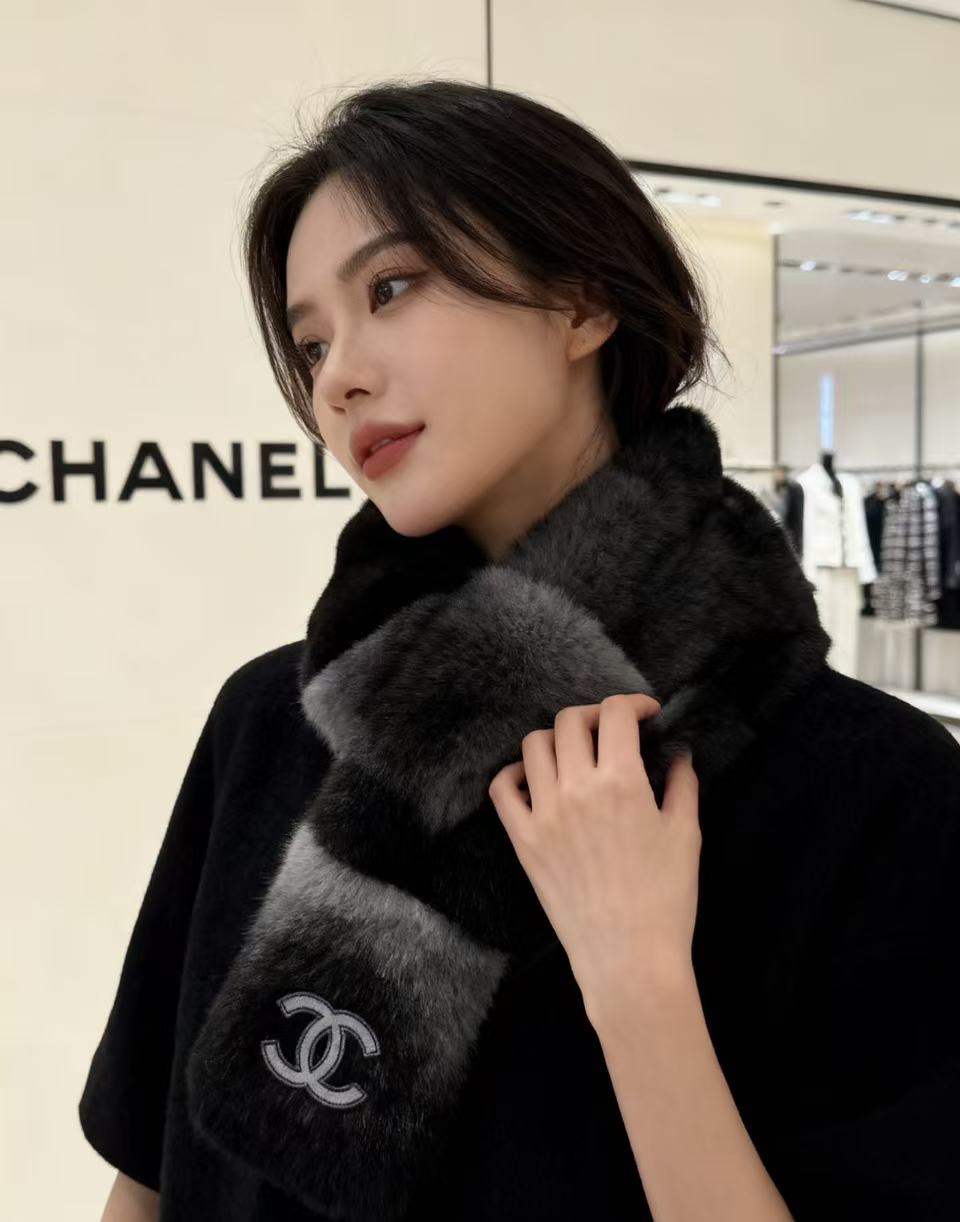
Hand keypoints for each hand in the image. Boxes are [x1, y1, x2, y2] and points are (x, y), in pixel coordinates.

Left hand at [488, 694, 700, 1002]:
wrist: (629, 959)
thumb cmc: (667, 899)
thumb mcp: (686, 835)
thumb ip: (682, 784)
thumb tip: (678, 752)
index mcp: (621, 782)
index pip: (615, 714)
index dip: (633, 703)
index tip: (646, 715)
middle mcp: (576, 788)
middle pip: (570, 721)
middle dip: (594, 716)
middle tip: (612, 733)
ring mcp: (543, 813)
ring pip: (534, 745)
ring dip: (557, 739)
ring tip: (576, 755)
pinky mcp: (522, 840)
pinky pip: (502, 789)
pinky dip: (514, 773)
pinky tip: (536, 779)